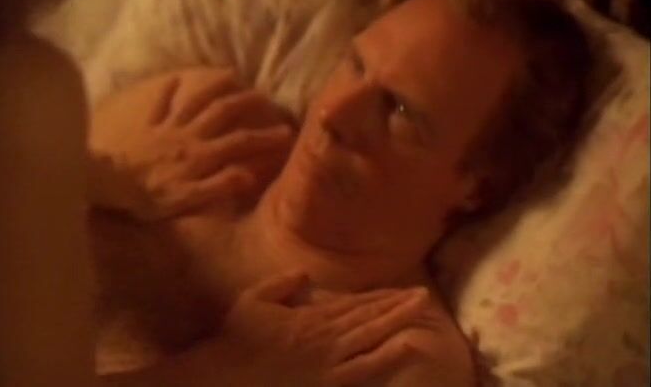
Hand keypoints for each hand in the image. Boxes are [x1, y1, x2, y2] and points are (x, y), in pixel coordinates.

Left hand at [89, 68, 295, 219]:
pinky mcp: (147, 125)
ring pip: (196, 101)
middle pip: (222, 113)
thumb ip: (220, 185)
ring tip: (232, 75)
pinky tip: (176, 78)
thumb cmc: (150, 196)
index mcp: (202, 155)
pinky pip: (160, 103)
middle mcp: (189, 135)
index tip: (287, 132)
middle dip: (246, 103)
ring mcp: (168, 127)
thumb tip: (251, 173)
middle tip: (264, 97)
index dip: (265, 137)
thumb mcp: (189, 199)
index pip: (241, 142)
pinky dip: (169, 90)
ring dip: (214, 87)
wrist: (108, 183)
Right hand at [222, 272, 430, 386]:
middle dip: (397, 306)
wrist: (227, 376)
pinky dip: (388, 356)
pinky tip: (408, 346)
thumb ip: (282, 283)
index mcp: (310, 317)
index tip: (401, 289)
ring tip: (422, 312)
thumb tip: (306, 274)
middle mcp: (325, 335)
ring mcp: (329, 361)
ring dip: (398, 322)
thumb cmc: (236, 338)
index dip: (379, 296)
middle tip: (423, 296)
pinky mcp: (329, 383)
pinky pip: (365, 369)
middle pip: (368, 317)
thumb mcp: (254, 299)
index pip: (352, 304)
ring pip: (372, 337)